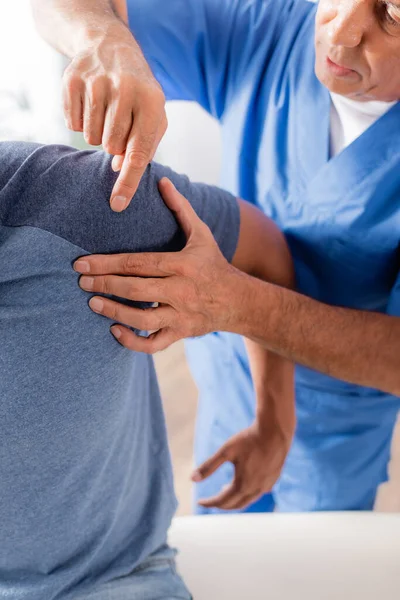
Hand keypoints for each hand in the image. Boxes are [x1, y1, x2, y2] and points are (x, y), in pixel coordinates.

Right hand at [63, 28, 166, 211]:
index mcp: (152, 102)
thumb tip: (121, 170)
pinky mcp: (73, 80)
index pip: (139, 153)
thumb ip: (144, 147)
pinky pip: (72, 124)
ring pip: (91, 138)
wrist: (112, 47)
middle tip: (119, 124)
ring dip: (98, 134)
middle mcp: (126, 90)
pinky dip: (80, 121)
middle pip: (111, 148)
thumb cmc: (139, 93)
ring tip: (106, 112)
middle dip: (114, 145)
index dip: (128, 182)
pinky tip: (90, 104)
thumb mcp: (153, 116)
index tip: (118, 205)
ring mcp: (98, 82)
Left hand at [74, 178, 244, 351]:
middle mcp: (181, 290)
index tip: (82, 263)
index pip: (139, 263)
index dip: (108, 264)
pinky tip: (115, 330)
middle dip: (105, 285)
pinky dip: (133, 341)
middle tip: (81, 282)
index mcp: (182, 265)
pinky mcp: (181, 333)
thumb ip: (180, 208)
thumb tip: (162, 180)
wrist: (239, 300)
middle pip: (136, 289)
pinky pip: (154, 343)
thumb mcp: (202, 233)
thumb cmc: (214, 264)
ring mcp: (181, 314)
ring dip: (114, 312)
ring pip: (143, 318)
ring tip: (93, 303)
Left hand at [192, 420, 292, 509]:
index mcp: (242, 485)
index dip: (209, 503)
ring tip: (224, 490)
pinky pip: (258, 493)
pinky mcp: (273, 480)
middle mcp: (255, 489)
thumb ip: (208, 466)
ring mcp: (266, 486)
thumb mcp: (226, 451)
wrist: (275, 431)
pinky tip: (243, 483)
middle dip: (221, 505)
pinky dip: (247, 494)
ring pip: (248, 501)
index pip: (222, 502)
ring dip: (234, 500)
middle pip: (235, 505)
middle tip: (210, 500)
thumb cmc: (249, 439)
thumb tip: (191, 478)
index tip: (200, 501)